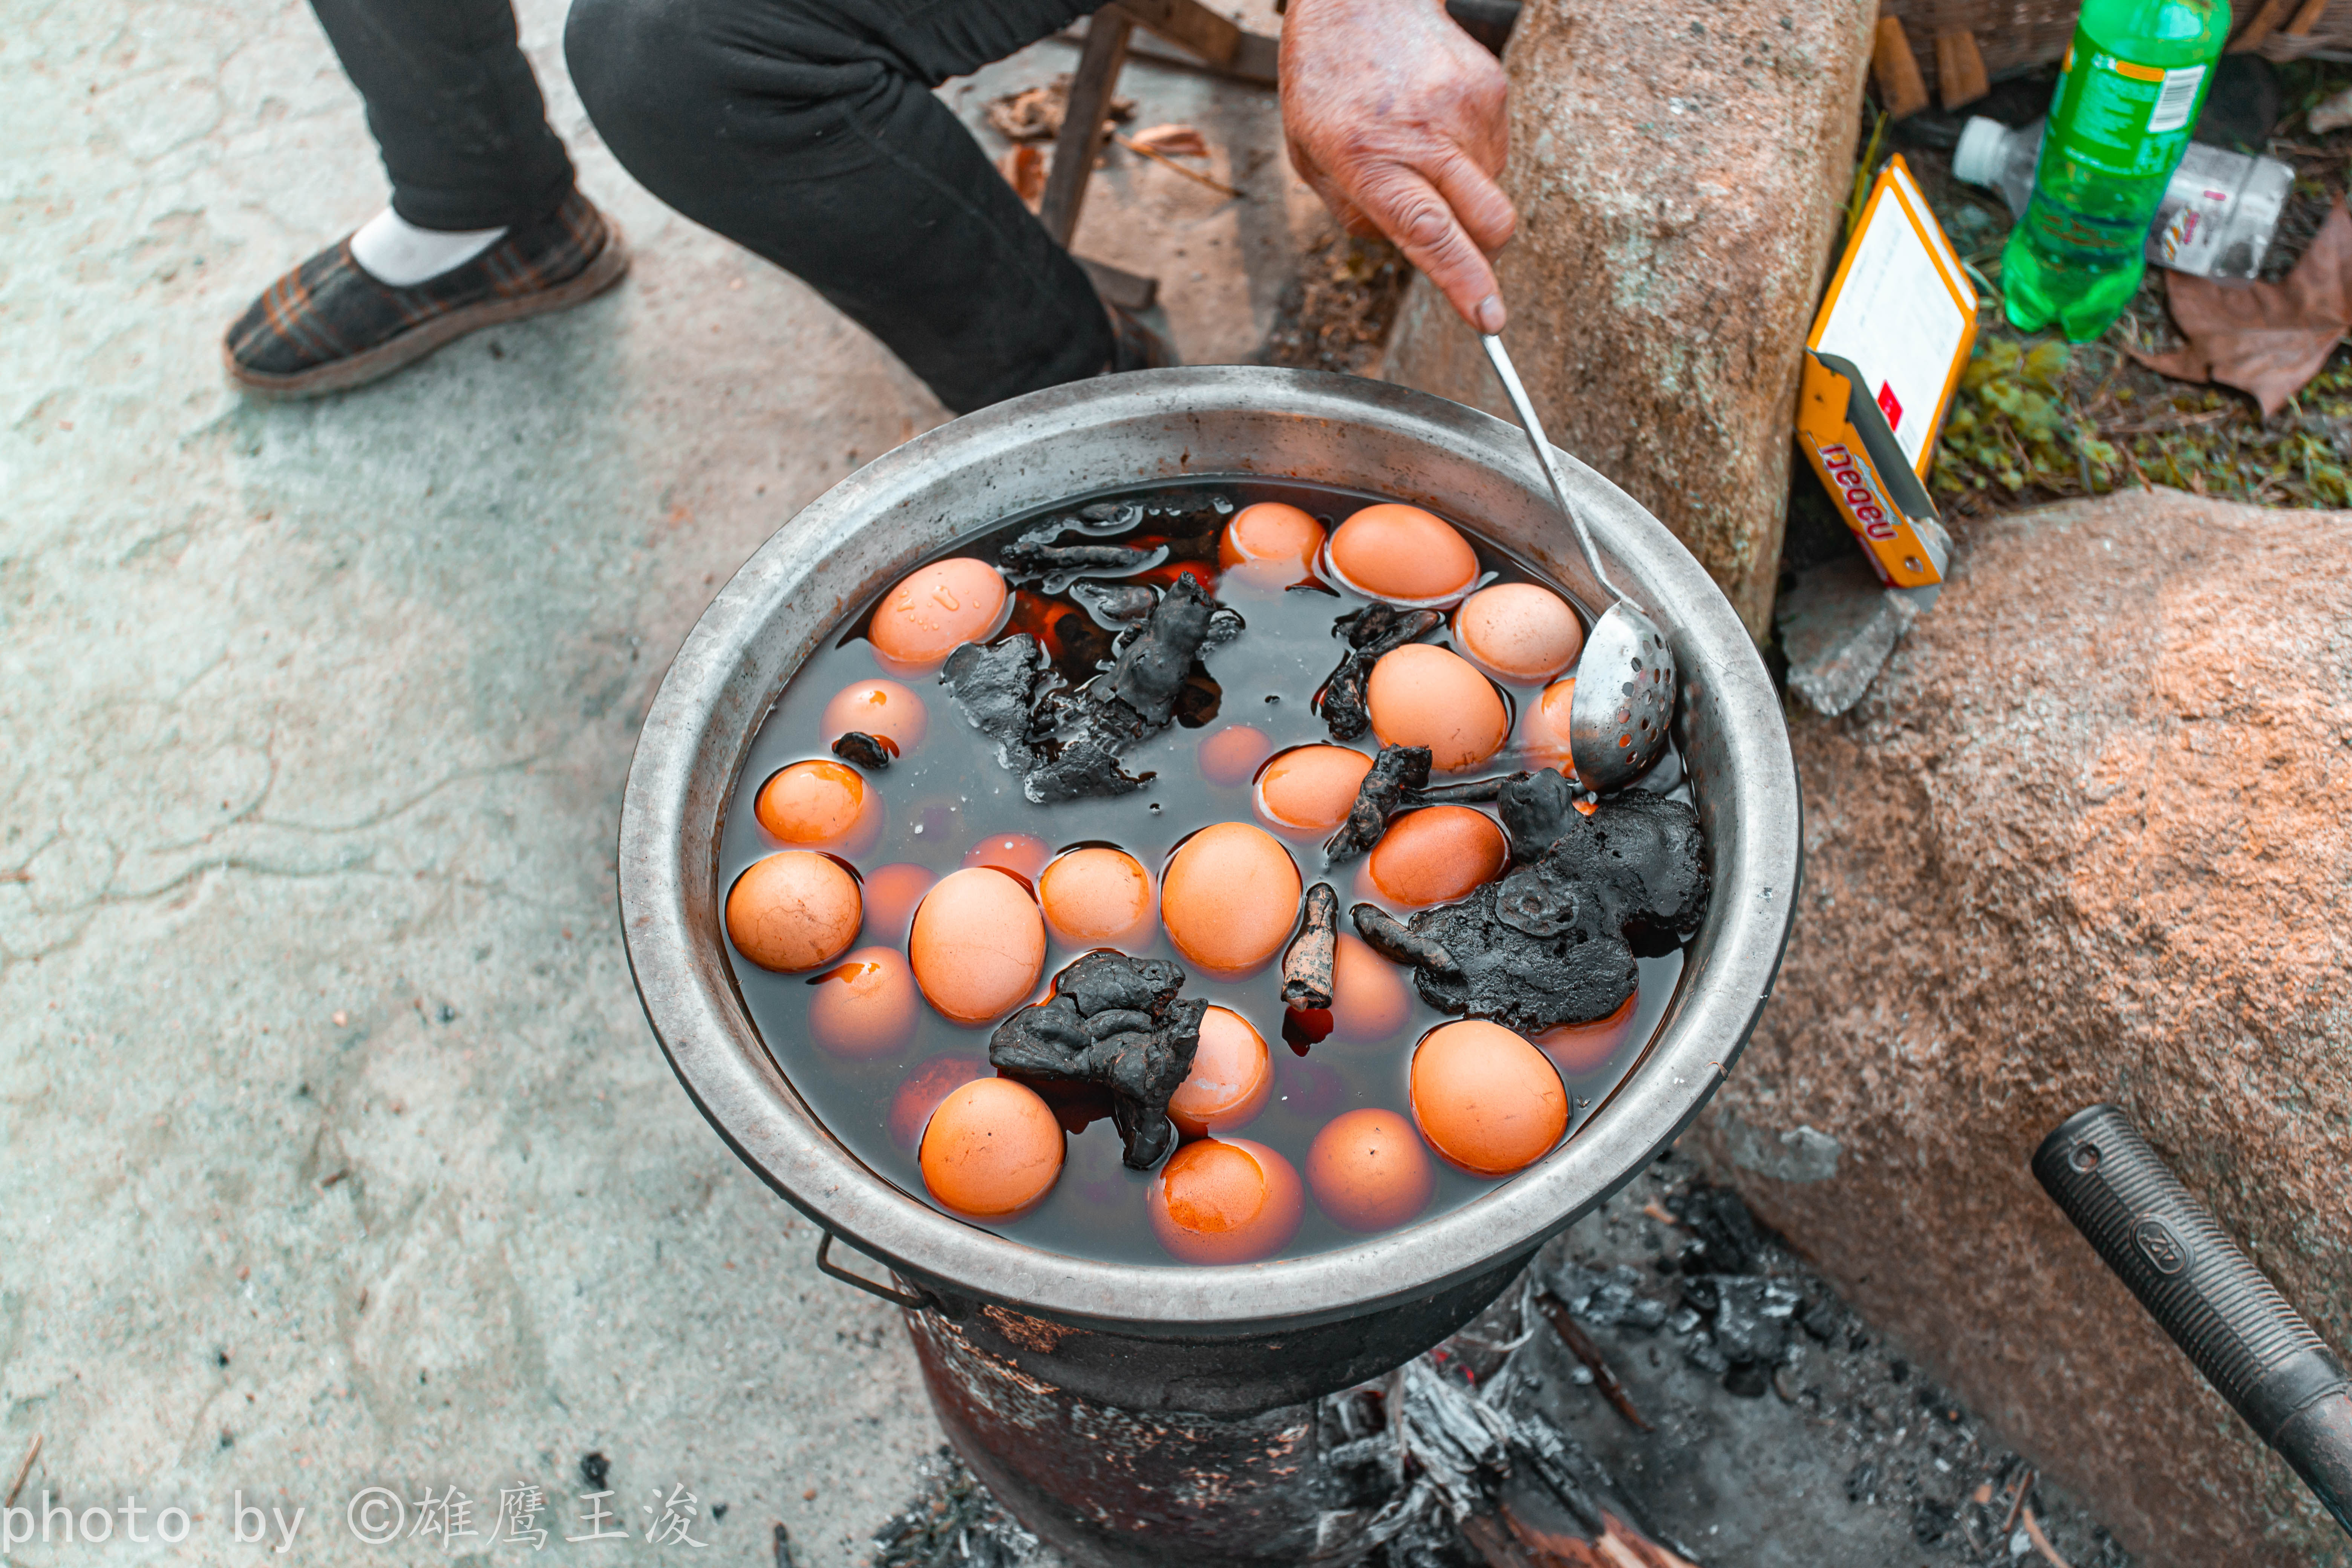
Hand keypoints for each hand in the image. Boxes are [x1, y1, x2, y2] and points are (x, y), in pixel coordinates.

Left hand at [1279, 0, 1515, 331]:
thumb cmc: (1326, 81)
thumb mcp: (1309, 156)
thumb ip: (1354, 213)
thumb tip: (1406, 251)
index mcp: (1367, 158)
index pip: (1429, 233)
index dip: (1464, 283)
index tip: (1489, 321)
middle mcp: (1422, 135)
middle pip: (1488, 222)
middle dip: (1484, 254)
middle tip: (1461, 250)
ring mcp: (1464, 109)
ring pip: (1493, 190)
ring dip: (1466, 195)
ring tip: (1421, 153)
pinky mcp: (1491, 87)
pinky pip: (1496, 151)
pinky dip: (1470, 156)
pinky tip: (1435, 125)